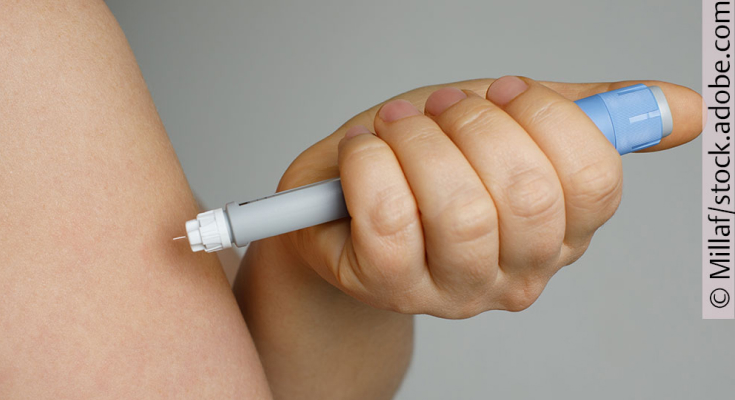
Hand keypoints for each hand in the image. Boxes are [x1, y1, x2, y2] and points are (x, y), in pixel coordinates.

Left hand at [272, 76, 703, 318]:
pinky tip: (364, 151)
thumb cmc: (429, 161)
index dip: (543, 116)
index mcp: (562, 230)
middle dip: (473, 123)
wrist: (345, 202)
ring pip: (460, 210)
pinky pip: (387, 216)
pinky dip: (369, 161)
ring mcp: (454, 289)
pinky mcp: (389, 288)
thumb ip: (590, 117)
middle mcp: (518, 272)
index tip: (501, 90)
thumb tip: (686, 109)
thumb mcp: (508, 124)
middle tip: (439, 107)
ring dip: (419, 141)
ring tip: (397, 126)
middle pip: (528, 194)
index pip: (594, 179)